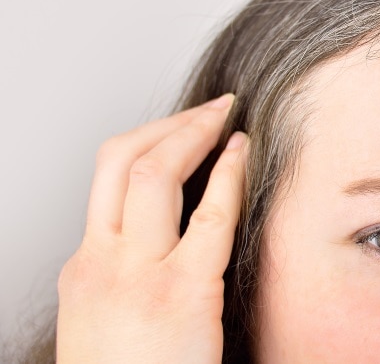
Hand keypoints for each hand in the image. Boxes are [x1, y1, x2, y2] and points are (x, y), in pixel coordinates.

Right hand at [57, 95, 246, 362]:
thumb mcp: (108, 323)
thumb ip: (129, 275)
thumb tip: (165, 239)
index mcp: (85, 268)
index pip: (107, 179)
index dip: (149, 141)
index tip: (184, 130)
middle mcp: (99, 262)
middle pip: (121, 159)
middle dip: (169, 122)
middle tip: (210, 108)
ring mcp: (135, 275)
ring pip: (152, 171)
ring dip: (193, 131)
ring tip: (226, 115)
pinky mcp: (180, 294)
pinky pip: (209, 216)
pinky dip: (228, 174)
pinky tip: (243, 154)